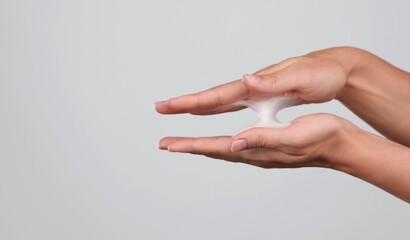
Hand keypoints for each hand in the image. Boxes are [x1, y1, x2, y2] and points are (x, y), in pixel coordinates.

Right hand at [155, 48, 348, 114]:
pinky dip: (216, 108)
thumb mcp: (301, 77)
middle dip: (185, 103)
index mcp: (257, 84)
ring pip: (220, 101)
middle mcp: (252, 87)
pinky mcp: (263, 98)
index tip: (170, 105)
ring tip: (177, 109)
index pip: (219, 94)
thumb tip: (245, 79)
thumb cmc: (322, 72)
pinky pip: (232, 105)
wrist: (336, 68)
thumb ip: (272, 81)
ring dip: (197, 106)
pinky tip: (210, 110)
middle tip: (161, 108)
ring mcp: (256, 92)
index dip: (193, 101)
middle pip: (212, 97)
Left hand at [159, 114, 349, 168]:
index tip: (169, 144)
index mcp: (258, 150)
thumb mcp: (292, 134)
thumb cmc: (321, 137)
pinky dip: (219, 144)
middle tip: (166, 144)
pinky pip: (235, 147)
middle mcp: (255, 154)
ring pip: (223, 149)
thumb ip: (263, 138)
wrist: (341, 144)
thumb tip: (235, 142)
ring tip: (184, 143)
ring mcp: (260, 152)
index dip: (191, 145)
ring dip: (201, 146)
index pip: (216, 148)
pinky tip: (218, 142)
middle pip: (214, 151)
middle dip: (189, 147)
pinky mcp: (267, 147)